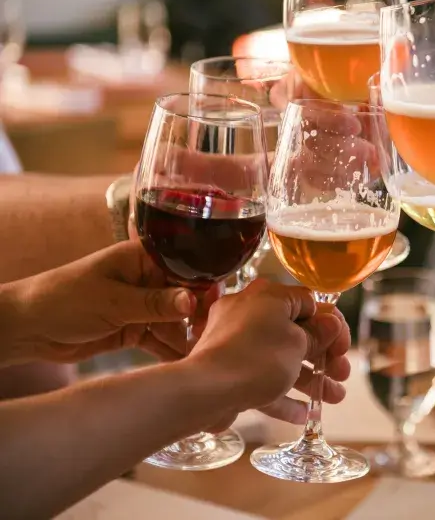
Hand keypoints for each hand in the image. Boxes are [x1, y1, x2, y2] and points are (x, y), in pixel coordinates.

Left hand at [3, 241, 199, 364]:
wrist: (26, 329)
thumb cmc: (63, 299)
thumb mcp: (112, 301)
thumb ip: (155, 303)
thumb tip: (193, 301)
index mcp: (143, 259)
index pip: (186, 269)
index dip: (204, 287)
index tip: (218, 310)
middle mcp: (148, 280)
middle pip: (186, 297)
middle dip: (198, 317)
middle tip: (212, 339)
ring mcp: (142, 306)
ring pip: (176, 322)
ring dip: (187, 338)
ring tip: (203, 356)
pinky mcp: (134, 330)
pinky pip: (161, 339)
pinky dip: (171, 351)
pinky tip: (186, 364)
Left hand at [187, 280, 350, 425]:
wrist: (206, 390)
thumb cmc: (258, 358)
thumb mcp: (299, 344)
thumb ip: (319, 334)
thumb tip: (330, 323)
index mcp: (268, 296)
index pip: (310, 303)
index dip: (332, 326)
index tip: (343, 349)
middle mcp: (250, 312)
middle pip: (297, 332)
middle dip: (324, 356)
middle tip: (341, 374)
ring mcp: (235, 342)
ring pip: (280, 357)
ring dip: (309, 377)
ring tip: (333, 398)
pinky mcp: (227, 369)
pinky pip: (260, 376)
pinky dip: (281, 393)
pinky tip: (303, 414)